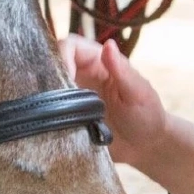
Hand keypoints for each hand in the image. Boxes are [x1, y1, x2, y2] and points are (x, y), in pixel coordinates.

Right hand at [58, 35, 165, 169]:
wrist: (146, 148)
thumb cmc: (148, 115)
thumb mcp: (138, 93)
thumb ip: (122, 71)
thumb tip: (108, 44)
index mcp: (99, 63)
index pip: (71, 46)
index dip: (62, 57)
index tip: (64, 79)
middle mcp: (81, 76)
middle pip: (52, 64)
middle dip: (48, 77)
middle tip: (51, 99)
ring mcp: (72, 98)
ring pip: (47, 88)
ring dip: (45, 98)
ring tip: (48, 113)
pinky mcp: (68, 118)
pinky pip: (49, 112)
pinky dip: (46, 115)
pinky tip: (48, 125)